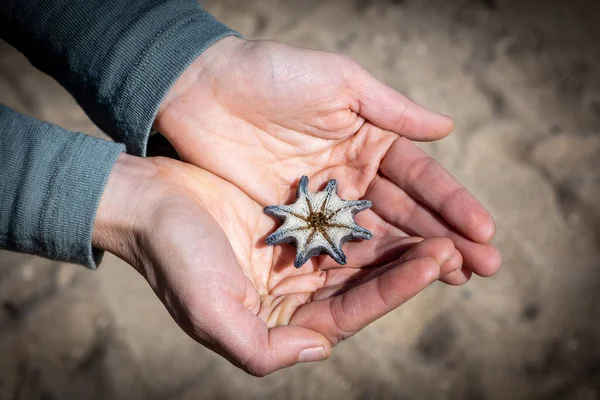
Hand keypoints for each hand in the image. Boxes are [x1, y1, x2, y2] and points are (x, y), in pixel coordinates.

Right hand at [93, 154, 462, 375]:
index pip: (352, 310)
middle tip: (464, 250)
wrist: (146, 200)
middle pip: (369, 280)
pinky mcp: (298, 212)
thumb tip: (322, 347)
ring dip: (407, 238)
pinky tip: (408, 197)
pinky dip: (378, 208)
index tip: (435, 264)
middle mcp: (299, 285)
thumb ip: (264, 349)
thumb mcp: (212, 316)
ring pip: (366, 247)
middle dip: (416, 266)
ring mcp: (300, 248)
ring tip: (451, 227)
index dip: (395, 290)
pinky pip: (347, 212)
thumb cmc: (175, 259)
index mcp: (285, 316)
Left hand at [154, 37, 500, 284]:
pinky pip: (335, 248)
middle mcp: (353, 176)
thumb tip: (448, 128)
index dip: (453, 204)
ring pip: (376, 236)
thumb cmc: (270, 75)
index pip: (421, 178)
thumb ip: (390, 109)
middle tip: (483, 267)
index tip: (484, 231)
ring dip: (413, 259)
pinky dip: (363, 266)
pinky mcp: (294, 223)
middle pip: (406, 214)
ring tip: (453, 278)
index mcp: (369, 140)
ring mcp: (325, 204)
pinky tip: (392, 284)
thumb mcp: (337, 81)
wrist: (201, 91)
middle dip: (445, 238)